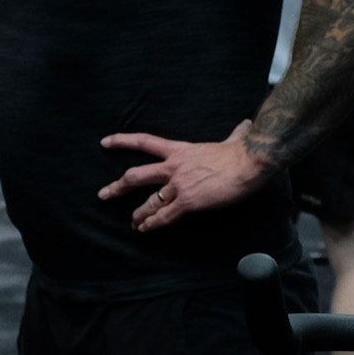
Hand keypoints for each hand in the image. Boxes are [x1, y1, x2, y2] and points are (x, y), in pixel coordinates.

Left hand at [97, 121, 276, 232]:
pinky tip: (146, 229)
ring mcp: (178, 185)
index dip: (122, 141)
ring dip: (138, 214)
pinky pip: (165, 216)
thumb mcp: (231, 139)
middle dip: (117, 187)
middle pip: (135, 176)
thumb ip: (232, 135)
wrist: (250, 162)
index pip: (144, 142)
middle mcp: (173, 167)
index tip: (105, 142)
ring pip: (148, 202)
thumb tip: (245, 125)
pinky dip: (153, 224)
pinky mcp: (188, 202)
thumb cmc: (243, 151)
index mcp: (179, 150)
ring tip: (133, 223)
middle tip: (103, 194)